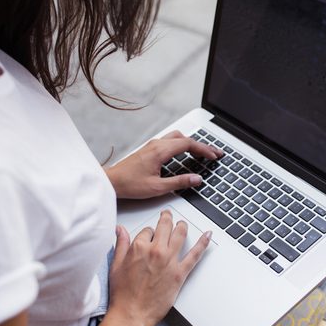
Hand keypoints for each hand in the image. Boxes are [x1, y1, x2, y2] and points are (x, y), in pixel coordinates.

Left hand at [106, 130, 222, 198]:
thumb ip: (179, 182)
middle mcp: (157, 144)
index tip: (214, 156)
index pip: (188, 144)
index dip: (204, 150)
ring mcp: (153, 145)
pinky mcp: (150, 149)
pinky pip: (170, 141)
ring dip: (192, 143)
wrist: (111, 181)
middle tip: (214, 154)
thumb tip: (196, 179)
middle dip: (202, 146)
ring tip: (202, 153)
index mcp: (160, 151)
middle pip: (185, 139)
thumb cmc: (129, 184)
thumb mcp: (158, 187)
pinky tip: (185, 153)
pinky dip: (182, 145)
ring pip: (178, 138)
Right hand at [107, 210, 210, 325]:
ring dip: (182, 225)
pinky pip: (195, 254)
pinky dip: (203, 243)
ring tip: (182, 223)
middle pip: (165, 226)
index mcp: (139, 247)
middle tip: (168, 215)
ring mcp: (169, 261)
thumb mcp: (116, 265)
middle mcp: (156, 251)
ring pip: (180, 234)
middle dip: (167, 218)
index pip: (147, 230)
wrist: (132, 314)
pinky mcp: (180, 273)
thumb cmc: (123, 294)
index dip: (148, 232)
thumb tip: (119, 229)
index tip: (148, 236)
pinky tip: (208, 235)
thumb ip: (121, 244)